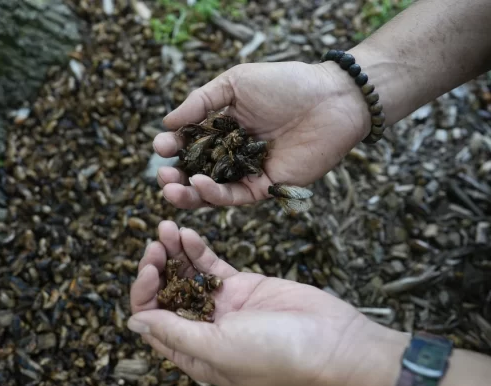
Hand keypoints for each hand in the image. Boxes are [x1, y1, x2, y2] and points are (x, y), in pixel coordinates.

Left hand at [127, 220, 372, 385]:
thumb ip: (173, 332)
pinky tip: (186, 233)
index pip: (154, 322)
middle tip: (154, 244)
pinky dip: (197, 250)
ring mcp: (223, 306)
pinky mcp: (241, 286)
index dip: (145, 295)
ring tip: (166, 228)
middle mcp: (204, 329)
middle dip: (156, 269)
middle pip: (167, 295)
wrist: (330, 341)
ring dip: (173, 254)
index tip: (150, 270)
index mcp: (193, 352)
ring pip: (187, 276)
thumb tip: (133, 321)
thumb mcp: (217, 347)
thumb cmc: (275, 355)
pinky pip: (211, 266)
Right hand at [154, 61, 369, 208]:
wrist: (331, 99)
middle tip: (161, 176)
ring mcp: (248, 172)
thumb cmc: (285, 85)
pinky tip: (200, 183)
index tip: (159, 146)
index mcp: (223, 128)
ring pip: (211, 192)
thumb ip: (201, 102)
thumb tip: (167, 122)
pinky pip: (235, 196)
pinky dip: (215, 194)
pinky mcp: (266, 188)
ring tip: (170, 187)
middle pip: (196, 172)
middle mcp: (232, 153)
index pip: (190, 144)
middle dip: (174, 177)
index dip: (172, 147)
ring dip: (188, 193)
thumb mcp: (236, 83)